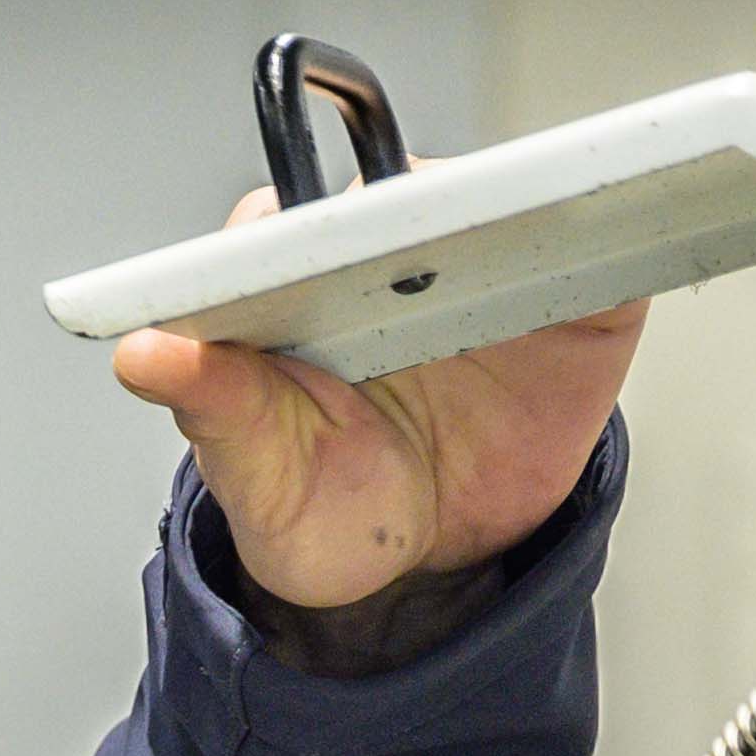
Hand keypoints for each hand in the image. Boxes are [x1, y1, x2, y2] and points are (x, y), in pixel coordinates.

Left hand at [109, 184, 642, 640]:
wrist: (433, 565)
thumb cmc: (330, 508)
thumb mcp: (263, 480)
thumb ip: (214, 413)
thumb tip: (145, 356)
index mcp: (289, 275)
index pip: (289, 218)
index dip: (305, 229)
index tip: (322, 254)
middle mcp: (386, 246)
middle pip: (407, 191)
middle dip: (419, 213)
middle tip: (422, 258)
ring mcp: (483, 257)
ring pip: (506, 200)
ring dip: (522, 210)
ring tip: (517, 254)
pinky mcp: (575, 290)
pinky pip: (600, 242)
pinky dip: (610, 236)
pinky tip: (600, 263)